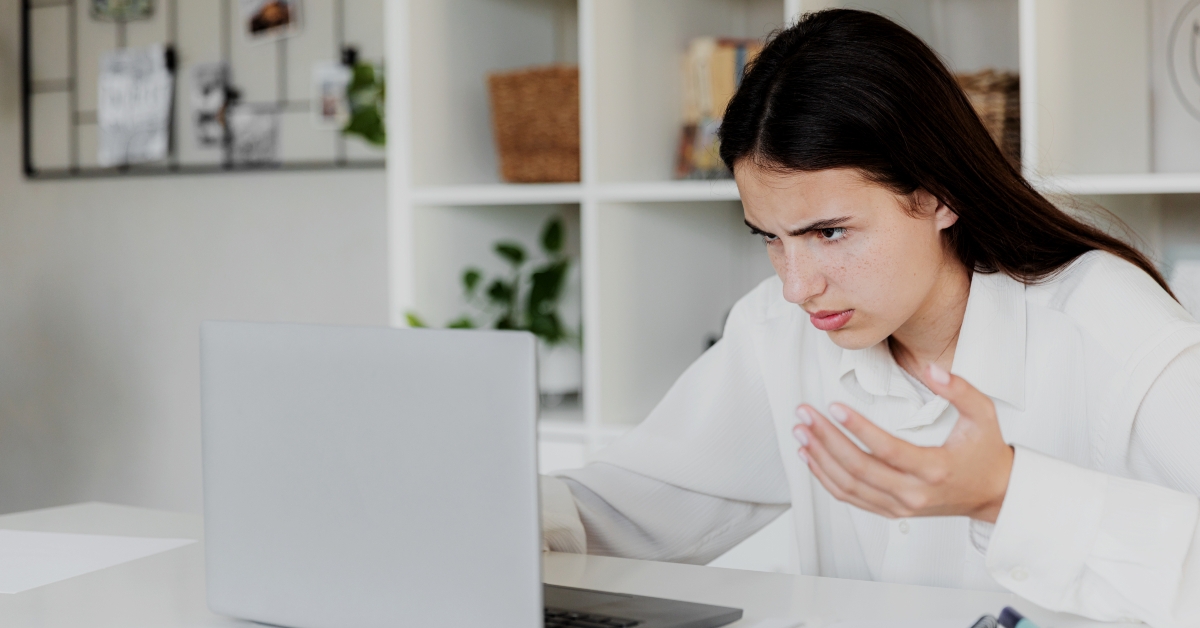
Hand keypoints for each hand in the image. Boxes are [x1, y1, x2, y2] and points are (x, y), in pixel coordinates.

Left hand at [792, 364, 1013, 522]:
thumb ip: (959, 389)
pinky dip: (826, 478)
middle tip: (806, 415)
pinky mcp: (891, 511)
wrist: (994, 494)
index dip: (859, 429)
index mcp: (935, 469)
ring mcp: (900, 506)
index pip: (888, 450)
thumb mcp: (983, 414)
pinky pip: (851, 498)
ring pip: (849, 487)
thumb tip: (931, 369)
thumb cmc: (985, 452)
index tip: (834, 407)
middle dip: (827, 440)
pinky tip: (811, 456)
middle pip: (859, 469)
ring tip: (801, 432)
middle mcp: (914, 493)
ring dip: (820, 459)